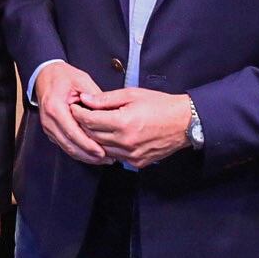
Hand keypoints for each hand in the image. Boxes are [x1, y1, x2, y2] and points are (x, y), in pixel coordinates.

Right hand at [31, 63, 109, 164]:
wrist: (45, 75)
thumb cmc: (63, 76)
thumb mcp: (82, 80)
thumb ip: (95, 97)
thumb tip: (110, 112)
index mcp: (55, 107)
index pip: (72, 132)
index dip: (88, 144)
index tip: (103, 152)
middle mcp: (49, 120)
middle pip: (69, 145)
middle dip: (89, 155)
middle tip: (108, 159)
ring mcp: (48, 127)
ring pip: (67, 149)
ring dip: (85, 156)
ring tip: (104, 159)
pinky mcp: (51, 131)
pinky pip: (65, 146)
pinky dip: (79, 152)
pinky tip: (92, 154)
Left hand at [72, 88, 191, 168]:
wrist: (184, 123)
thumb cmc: (159, 105)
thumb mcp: (131, 95)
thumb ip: (106, 99)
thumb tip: (85, 99)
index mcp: (123, 123)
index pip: (90, 121)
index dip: (79, 113)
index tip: (74, 106)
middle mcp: (125, 142)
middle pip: (92, 136)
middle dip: (83, 125)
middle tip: (80, 115)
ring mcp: (131, 155)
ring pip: (101, 149)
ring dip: (94, 138)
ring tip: (93, 125)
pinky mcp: (137, 162)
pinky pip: (115, 156)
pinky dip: (108, 147)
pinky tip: (109, 136)